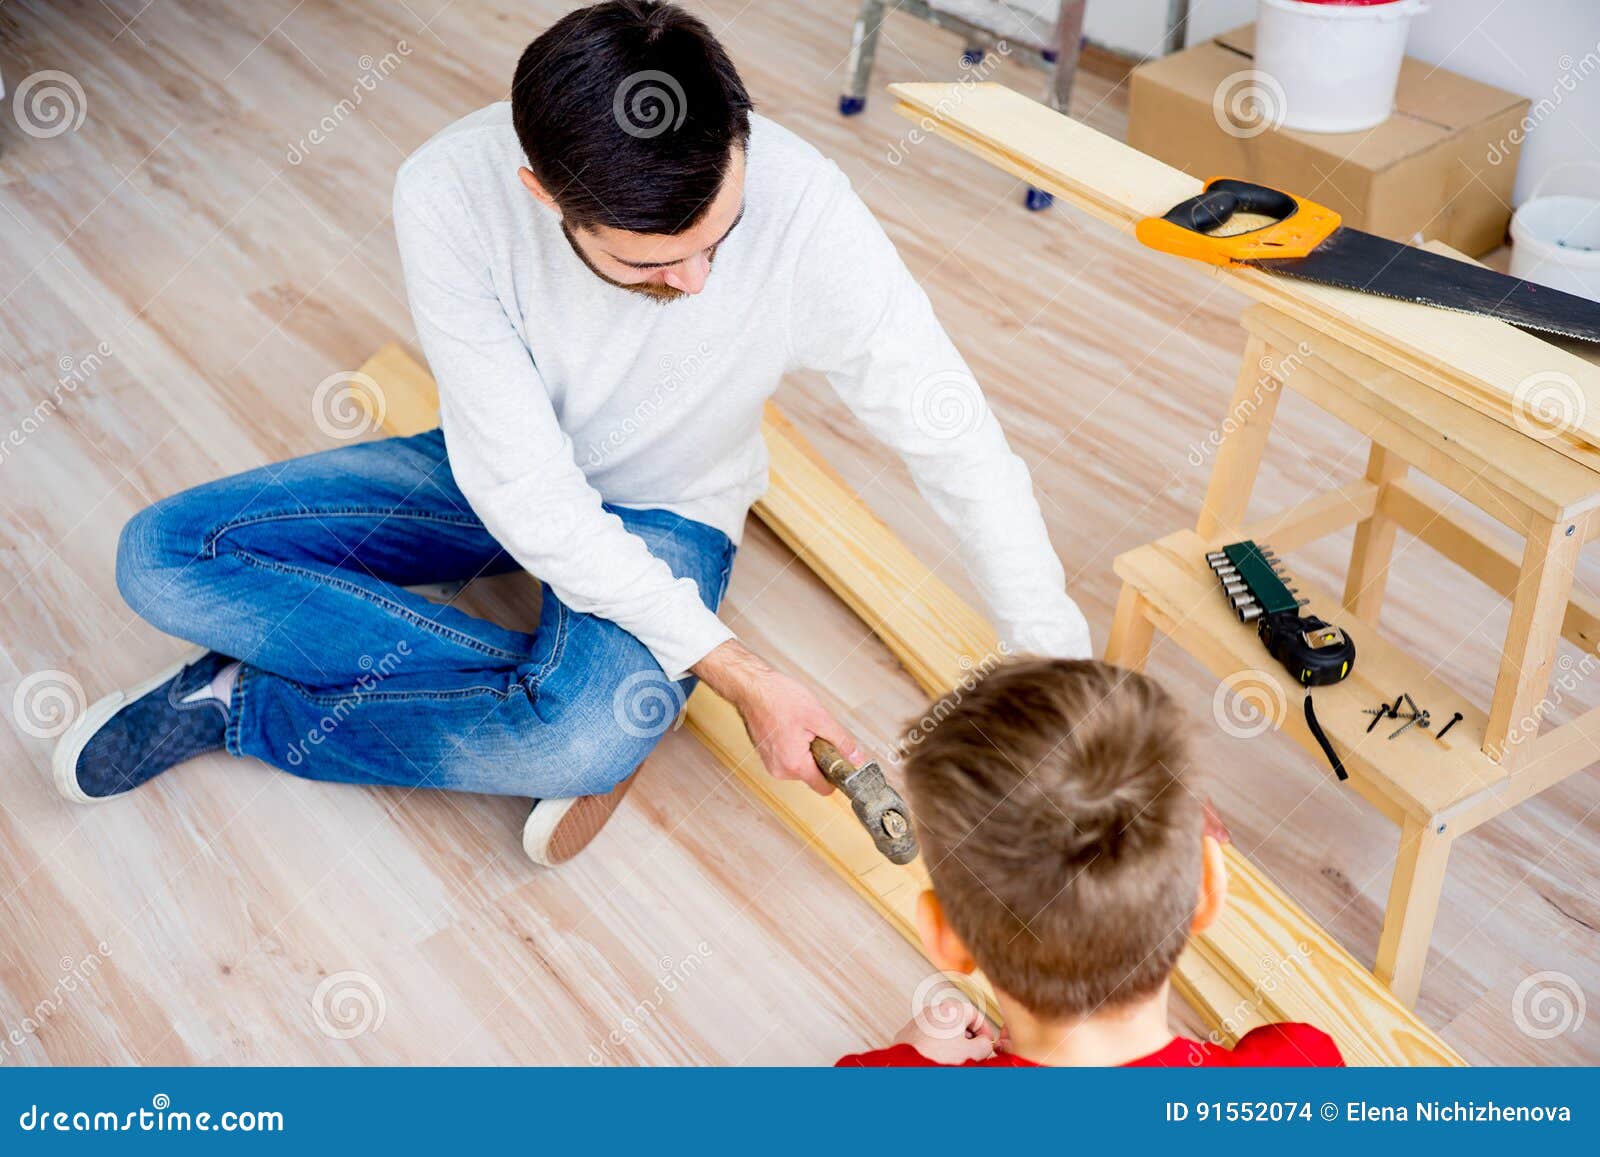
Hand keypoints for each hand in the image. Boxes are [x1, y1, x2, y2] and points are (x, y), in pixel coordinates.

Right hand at [692, 640, 861, 793]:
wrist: (752, 687)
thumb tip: (857, 757)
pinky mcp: (767, 756)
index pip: (824, 788)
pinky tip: (791, 727)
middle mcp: (780, 770)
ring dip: (807, 750)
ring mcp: (771, 764)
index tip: (841, 761)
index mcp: (794, 764)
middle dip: (820, 757)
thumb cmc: (779, 698)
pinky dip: (795, 746)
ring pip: (801, 766)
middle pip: (813, 775)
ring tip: (800, 727)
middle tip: (815, 732)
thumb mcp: (819, 717)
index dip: (837, 776)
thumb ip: (841, 741)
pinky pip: (789, 758)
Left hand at [892, 1002, 997, 1065]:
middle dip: (968, 1038)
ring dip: (952, 1043)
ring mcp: (917, 1021)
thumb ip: (985, 1045)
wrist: (910, 1070)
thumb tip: (984, 1043)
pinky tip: (938, 1061)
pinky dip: (935, 1046)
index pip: (975, 1014)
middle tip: (973, 1053)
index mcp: (951, 1010)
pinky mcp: (906, 1034)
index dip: (984, 1030)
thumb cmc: (940, 1060)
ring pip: (941, 1030)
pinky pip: (926, 1037)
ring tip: (955, 1060)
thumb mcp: (973, 1053)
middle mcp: (932, 1011)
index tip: (987, 1043)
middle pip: (957, 1021)